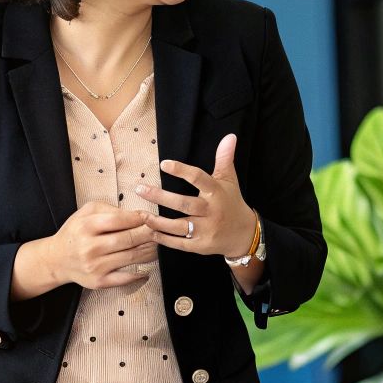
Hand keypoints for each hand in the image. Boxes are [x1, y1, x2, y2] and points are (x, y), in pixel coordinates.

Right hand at [29, 201, 156, 294]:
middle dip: (150, 234)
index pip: (120, 220)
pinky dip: (139, 274)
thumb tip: (137, 214)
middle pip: (129, 239)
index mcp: (86, 226)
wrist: (56, 260)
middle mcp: (90, 247)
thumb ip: (110, 209)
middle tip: (163, 230)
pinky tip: (148, 268)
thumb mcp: (86, 213)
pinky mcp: (98, 281)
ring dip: (150, 251)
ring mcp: (95, 266)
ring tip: (160, 245)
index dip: (140, 218)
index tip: (152, 216)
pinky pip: (124, 278)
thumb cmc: (75, 233)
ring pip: (131, 258)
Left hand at [136, 134, 255, 258]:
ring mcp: (206, 230)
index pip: (199, 178)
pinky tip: (151, 231)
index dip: (182, 171)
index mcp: (217, 193)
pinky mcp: (200, 245)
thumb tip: (230, 136)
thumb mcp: (229, 180)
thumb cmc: (232, 203)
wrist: (243, 235)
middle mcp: (211, 212)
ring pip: (179, 226)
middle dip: (160, 196)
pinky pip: (179, 242)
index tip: (164, 164)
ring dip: (158, 221)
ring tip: (141, 214)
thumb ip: (225, 158)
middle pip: (183, 204)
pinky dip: (163, 238)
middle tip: (139, 188)